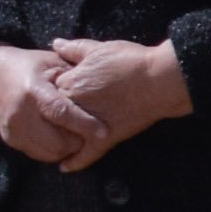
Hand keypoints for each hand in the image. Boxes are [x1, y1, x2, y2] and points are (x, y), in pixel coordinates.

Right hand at [0, 43, 105, 166]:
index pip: (60, 113)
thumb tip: (103, 87)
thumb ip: (75, 74)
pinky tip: (61, 137)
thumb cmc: (28, 65)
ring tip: (77, 135)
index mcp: (33, 91)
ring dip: (68, 148)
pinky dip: (54, 150)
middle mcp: (21, 113)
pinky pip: (38, 154)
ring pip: (50, 152)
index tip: (104, 132)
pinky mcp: (10, 139)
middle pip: (57, 141)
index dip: (84, 124)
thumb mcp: (51, 62)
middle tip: (91, 132)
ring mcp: (13, 129)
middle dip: (79, 141)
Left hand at [41, 37, 190, 163]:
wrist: (161, 79)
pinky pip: (88, 153)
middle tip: (61, 111)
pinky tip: (65, 167)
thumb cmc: (132, 61)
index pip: (49, 88)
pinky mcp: (107, 137)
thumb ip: (75, 48)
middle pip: (54, 113)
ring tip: (55, 138)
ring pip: (66, 134)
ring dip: (59, 136)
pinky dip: (76, 162)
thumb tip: (55, 44)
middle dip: (54, 113)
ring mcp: (89, 124)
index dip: (55, 88)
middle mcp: (74, 105)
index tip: (62, 87)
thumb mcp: (100, 48)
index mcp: (69, 82)